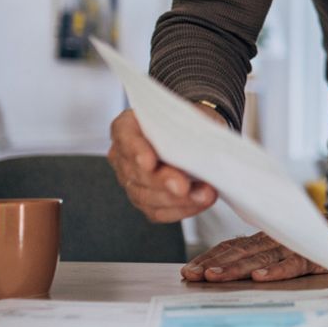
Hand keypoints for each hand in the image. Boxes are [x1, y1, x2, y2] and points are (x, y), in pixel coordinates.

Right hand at [107, 108, 218, 222]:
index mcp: (128, 126)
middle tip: (183, 186)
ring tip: (203, 195)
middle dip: (162, 182)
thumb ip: (187, 127)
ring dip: (177, 200)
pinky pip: (158, 211)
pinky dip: (181, 209)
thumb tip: (200, 146)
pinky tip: (199, 203)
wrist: (197, 136)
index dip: (136, 150)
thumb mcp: (190, 115)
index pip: (126, 136)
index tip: (149, 162)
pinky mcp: (145, 200)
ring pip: (146, 196)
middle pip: (136, 173)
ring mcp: (131, 180)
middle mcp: (124, 155)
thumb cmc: (190, 123)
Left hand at [179, 180, 327, 281]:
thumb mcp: (287, 244)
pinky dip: (276, 271)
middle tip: (191, 275)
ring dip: (236, 268)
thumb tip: (227, 265)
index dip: (211, 257)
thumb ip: (262, 251)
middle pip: (240, 251)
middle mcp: (277, 239)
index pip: (233, 246)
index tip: (188, 270)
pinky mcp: (315, 256)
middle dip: (214, 264)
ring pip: (260, 257)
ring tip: (215, 277)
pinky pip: (293, 264)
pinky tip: (259, 277)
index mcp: (267, 237)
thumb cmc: (320, 240)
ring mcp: (295, 246)